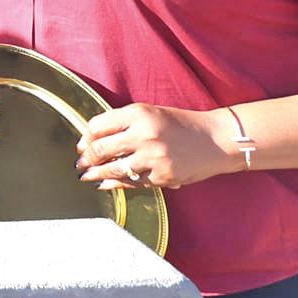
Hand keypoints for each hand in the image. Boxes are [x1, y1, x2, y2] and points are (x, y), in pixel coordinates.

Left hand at [76, 104, 235, 189]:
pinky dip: (115, 183)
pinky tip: (105, 183)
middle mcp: (145, 134)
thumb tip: (91, 138)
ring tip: (86, 176)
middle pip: (101, 148)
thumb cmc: (181, 125)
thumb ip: (124, 122)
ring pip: (114, 168)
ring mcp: (154, 157)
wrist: (217, 140)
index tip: (81, 144)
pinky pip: (132, 182)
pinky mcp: (163, 177)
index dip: (85, 137)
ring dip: (96, 173)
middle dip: (86, 158)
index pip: (98, 125)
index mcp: (140, 113)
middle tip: (79, 163)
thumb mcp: (152, 113)